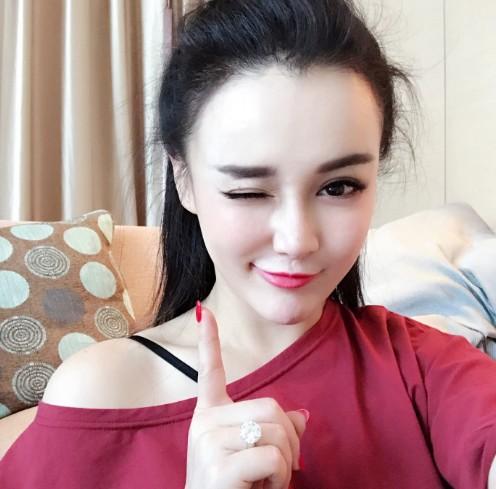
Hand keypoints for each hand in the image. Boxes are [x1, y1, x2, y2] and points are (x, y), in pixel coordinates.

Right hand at [184, 304, 307, 488]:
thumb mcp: (258, 460)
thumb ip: (277, 433)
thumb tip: (301, 415)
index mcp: (210, 417)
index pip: (209, 372)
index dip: (209, 342)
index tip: (205, 313)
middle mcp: (203, 423)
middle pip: (271, 407)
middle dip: (289, 442)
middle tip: (276, 471)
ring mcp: (207, 441)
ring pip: (276, 429)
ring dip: (285, 464)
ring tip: (264, 483)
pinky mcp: (218, 464)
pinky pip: (272, 455)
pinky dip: (280, 478)